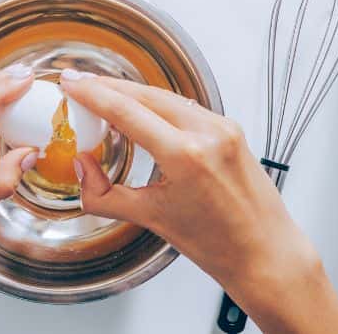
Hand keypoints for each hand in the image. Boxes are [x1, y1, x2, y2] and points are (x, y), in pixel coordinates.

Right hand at [60, 71, 337, 333]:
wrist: (265, 253)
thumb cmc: (219, 244)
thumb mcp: (152, 220)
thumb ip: (106, 194)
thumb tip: (83, 168)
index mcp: (186, 156)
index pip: (127, 112)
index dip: (93, 93)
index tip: (71, 83)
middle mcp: (208, 133)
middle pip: (145, 95)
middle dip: (108, 87)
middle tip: (79, 84)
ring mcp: (223, 128)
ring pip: (166, 97)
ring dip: (133, 94)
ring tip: (104, 97)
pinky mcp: (231, 129)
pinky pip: (186, 107)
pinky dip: (158, 105)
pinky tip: (142, 111)